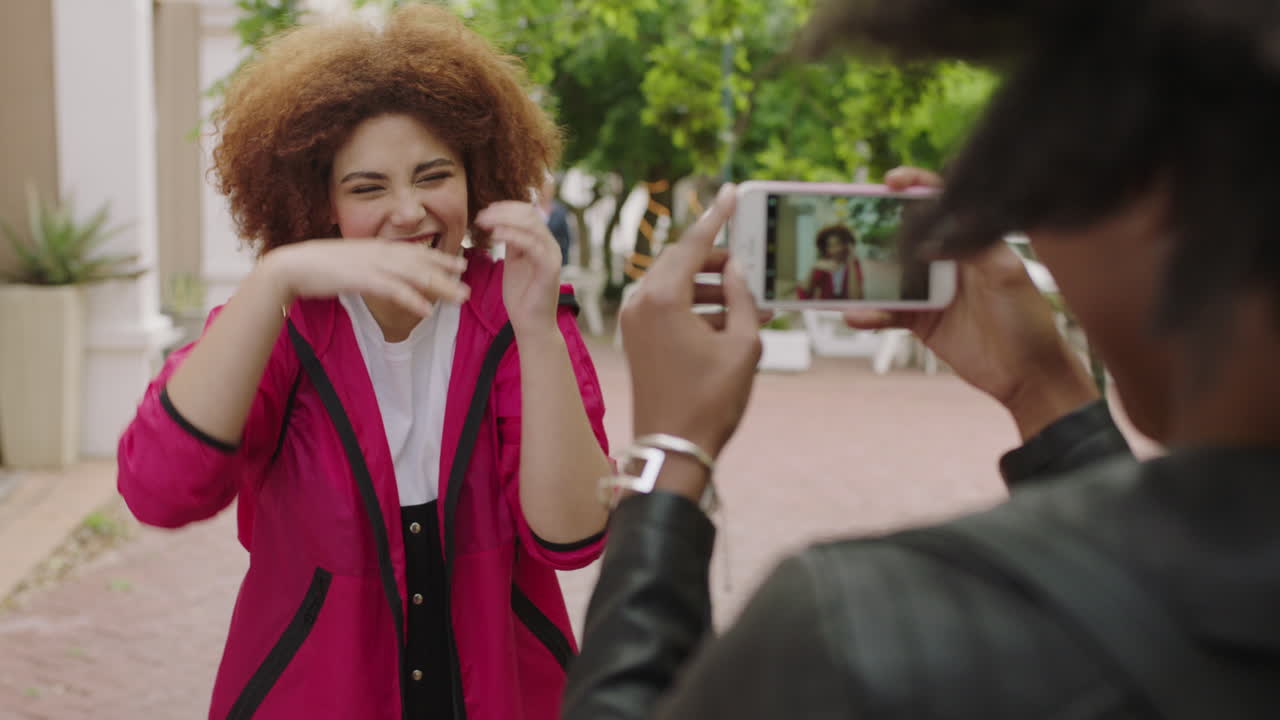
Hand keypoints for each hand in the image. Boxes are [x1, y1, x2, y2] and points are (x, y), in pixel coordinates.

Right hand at [262, 238, 468, 316]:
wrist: (293, 266)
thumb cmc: (319, 266)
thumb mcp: (352, 261)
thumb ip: (371, 264)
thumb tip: (384, 274)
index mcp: (378, 247)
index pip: (416, 251)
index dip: (441, 257)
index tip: (461, 264)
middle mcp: (380, 252)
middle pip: (422, 263)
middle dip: (448, 274)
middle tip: (469, 285)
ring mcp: (373, 264)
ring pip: (415, 275)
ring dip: (440, 287)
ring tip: (460, 298)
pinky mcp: (363, 279)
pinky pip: (394, 290)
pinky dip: (412, 299)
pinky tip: (427, 310)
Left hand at [475, 201, 562, 334]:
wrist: (531, 324)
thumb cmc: (522, 296)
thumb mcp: (514, 262)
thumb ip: (512, 243)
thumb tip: (500, 223)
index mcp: (542, 242)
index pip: (527, 213)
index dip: (506, 208)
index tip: (484, 212)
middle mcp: (550, 245)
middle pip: (529, 214)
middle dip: (502, 211)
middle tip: (481, 217)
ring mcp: (552, 255)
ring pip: (531, 225)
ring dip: (504, 220)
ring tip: (484, 223)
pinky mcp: (550, 268)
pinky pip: (532, 245)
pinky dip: (513, 235)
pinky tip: (495, 235)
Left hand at [621, 184, 761, 464]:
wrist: (673, 448)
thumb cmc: (710, 401)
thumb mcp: (742, 345)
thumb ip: (741, 297)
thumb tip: (735, 269)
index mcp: (662, 298)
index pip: (692, 243)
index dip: (717, 216)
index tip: (732, 192)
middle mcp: (640, 302)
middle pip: (681, 259)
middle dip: (717, 257)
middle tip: (749, 258)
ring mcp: (634, 320)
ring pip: (675, 282)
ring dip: (710, 285)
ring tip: (750, 298)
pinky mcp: (636, 337)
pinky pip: (667, 305)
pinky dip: (696, 305)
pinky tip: (731, 318)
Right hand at [845, 167, 1096, 438]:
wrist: (1028, 375)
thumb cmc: (1028, 320)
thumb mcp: (1007, 275)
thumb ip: (974, 248)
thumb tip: (930, 238)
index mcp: (970, 240)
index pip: (939, 203)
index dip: (914, 186)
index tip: (891, 181)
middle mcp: (947, 261)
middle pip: (903, 235)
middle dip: (873, 228)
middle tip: (847, 225)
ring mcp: (930, 291)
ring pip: (887, 275)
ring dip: (862, 275)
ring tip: (839, 275)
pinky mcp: (920, 321)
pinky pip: (887, 312)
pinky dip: (869, 313)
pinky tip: (855, 314)